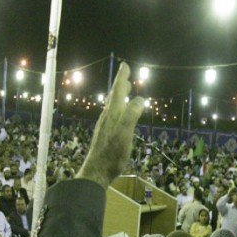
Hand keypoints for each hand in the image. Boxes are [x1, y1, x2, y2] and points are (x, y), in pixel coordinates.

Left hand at [76, 62, 143, 189]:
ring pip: (112, 106)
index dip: (121, 78)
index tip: (124, 65)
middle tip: (125, 74)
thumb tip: (140, 98)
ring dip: (119, 96)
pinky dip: (118, 108)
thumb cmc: (112, 154)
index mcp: (113, 114)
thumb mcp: (125, 133)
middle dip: (120, 85)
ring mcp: (104, 126)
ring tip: (124, 90)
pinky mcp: (104, 135)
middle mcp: (107, 117)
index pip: (118, 91)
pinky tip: (119, 115)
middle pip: (114, 97)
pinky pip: (112, 115)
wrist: (96, 172)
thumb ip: (131, 115)